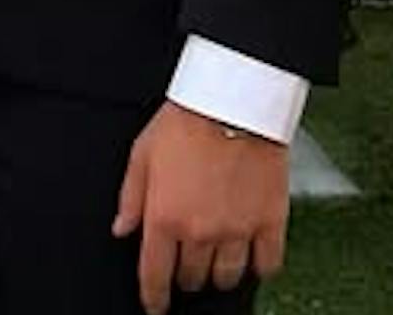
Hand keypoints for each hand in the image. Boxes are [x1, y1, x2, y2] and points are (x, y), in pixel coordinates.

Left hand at [112, 103, 290, 310]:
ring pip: (226, 277)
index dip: (154, 298)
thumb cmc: (187, 119)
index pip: (154, 277)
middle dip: (185, 276)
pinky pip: (267, 264)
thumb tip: (122, 228)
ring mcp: (237, 230)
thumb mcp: (142, 153)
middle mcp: (200, 231)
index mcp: (165, 217)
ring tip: (216, 261)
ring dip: (218, 275)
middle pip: (191, 278)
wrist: (234, 98)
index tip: (155, 305)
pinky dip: (259, 268)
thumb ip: (130, 197)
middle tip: (186, 264)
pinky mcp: (269, 220)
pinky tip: (252, 259)